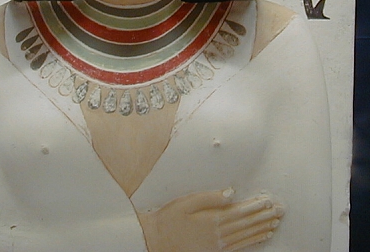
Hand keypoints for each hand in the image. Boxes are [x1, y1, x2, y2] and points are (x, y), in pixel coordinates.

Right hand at [138, 188, 283, 251]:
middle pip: (247, 224)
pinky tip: (262, 237)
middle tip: (280, 210)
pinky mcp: (217, 251)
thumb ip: (210, 197)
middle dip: (265, 216)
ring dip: (263, 228)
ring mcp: (219, 245)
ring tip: (276, 222)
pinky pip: (241, 246)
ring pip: (247, 236)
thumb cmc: (170, 218)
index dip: (256, 206)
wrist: (158, 239)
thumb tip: (230, 192)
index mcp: (213, 220)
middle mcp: (219, 234)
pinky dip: (254, 241)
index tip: (269, 200)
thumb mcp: (187, 202)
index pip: (240, 211)